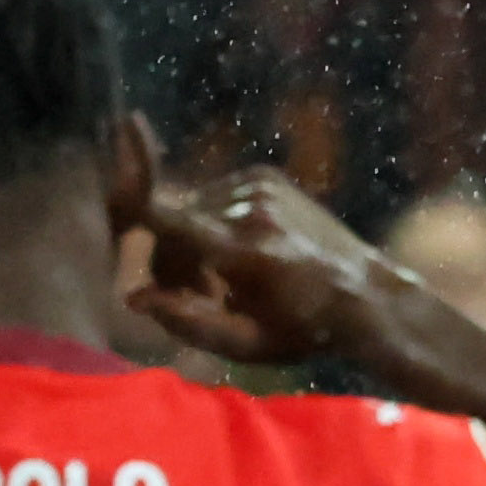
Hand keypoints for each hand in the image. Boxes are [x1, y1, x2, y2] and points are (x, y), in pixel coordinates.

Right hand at [131, 166, 392, 366]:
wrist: (367, 295)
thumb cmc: (305, 331)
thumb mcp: (247, 342)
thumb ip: (187, 323)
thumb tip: (134, 297)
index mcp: (242, 250)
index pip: (171, 214)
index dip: (135, 182)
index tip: (118, 142)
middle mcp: (248, 208)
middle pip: (175, 222)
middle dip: (173, 260)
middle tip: (198, 299)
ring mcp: (260, 186)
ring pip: (194, 208)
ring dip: (195, 242)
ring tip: (225, 282)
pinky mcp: (268, 177)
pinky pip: (217, 195)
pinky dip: (217, 223)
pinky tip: (243, 254)